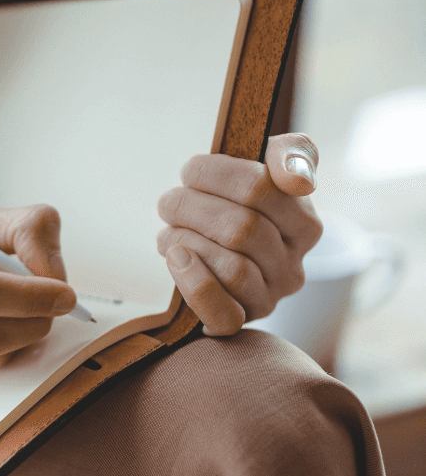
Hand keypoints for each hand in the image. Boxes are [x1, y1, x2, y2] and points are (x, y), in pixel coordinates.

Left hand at [155, 133, 322, 336]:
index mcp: (306, 226)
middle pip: (242, 229)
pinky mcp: (239, 321)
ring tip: (168, 230)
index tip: (190, 171)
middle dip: (193, 208)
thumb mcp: (271, 166)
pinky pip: (223, 315)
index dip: (216, 174)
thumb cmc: (241, 200)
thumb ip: (292, 154)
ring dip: (187, 241)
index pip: (262, 189)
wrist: (215, 245)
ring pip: (232, 269)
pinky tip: (176, 259)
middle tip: (169, 202)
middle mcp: (293, 267)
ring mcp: (268, 299)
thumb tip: (297, 178)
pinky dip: (196, 287)